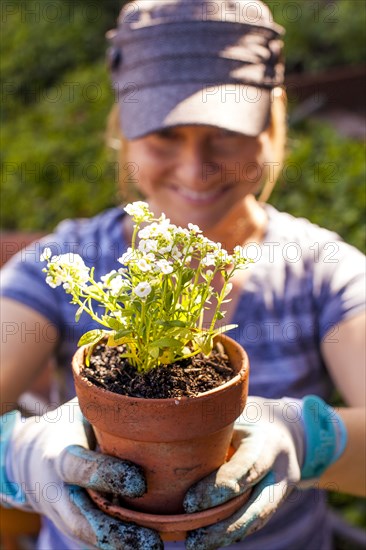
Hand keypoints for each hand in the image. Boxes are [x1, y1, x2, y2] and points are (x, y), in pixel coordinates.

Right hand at [1, 398, 162, 549]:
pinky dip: (118, 545)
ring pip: (88, 535)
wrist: (34, 456)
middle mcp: (57, 491)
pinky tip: (145, 544)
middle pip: (82, 519)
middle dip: (115, 532)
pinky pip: (94, 537)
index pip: (80, 469)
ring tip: (154, 547)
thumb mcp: (80, 410)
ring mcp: (62, 514)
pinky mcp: (73, 525)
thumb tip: (148, 399)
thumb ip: (106, 409)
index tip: (139, 482)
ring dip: (120, 546)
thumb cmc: (69, 426)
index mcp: (59, 456)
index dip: (106, 475)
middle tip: (152, 541)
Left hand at [183, 395, 346, 549]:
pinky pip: (255, 520)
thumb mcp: (236, 413)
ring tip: (197, 543)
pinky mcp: (277, 501)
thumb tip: (172, 437)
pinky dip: (233, 532)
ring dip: (227, 536)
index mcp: (267, 442)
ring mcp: (282, 489)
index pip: (246, 469)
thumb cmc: (249, 416)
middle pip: (257, 507)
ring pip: (257, 520)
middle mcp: (280, 470)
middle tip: (194, 540)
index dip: (219, 488)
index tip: (189, 503)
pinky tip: (210, 539)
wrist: (286, 427)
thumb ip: (215, 429)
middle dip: (226, 527)